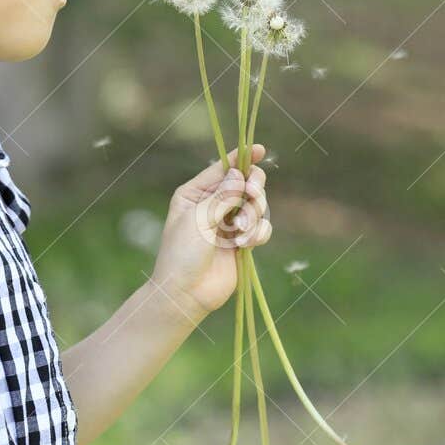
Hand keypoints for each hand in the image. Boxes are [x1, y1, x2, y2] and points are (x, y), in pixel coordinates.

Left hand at [149, 144, 271, 324]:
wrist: (185, 294)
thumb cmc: (182, 254)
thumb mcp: (198, 219)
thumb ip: (223, 196)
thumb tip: (240, 174)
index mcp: (196, 193)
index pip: (223, 169)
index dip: (242, 159)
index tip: (259, 150)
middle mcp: (214, 205)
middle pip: (247, 184)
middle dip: (254, 190)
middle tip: (252, 195)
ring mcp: (229, 224)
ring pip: (257, 207)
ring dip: (253, 218)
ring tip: (239, 234)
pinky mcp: (242, 242)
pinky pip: (262, 229)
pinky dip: (257, 234)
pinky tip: (244, 245)